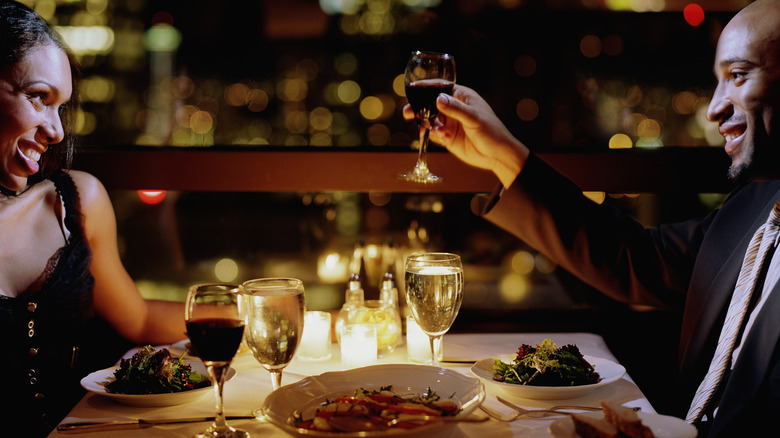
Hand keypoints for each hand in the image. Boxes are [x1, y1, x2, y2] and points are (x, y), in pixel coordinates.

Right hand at [403, 85, 528, 187]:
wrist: (497, 155)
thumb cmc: (491, 131)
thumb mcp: (474, 118)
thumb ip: (455, 109)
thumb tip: (438, 99)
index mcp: (461, 97)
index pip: (440, 87)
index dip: (425, 87)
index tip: (412, 89)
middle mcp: (453, 108)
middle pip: (429, 104)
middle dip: (418, 108)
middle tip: (407, 112)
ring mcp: (449, 122)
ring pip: (429, 119)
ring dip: (426, 124)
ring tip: (430, 129)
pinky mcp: (447, 137)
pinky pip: (433, 133)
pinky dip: (433, 134)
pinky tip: (443, 136)